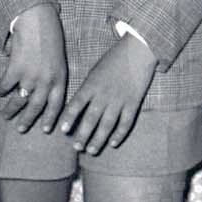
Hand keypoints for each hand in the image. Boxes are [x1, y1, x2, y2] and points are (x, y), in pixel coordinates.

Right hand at [0, 4, 67, 133]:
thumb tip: (38, 91)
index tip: (45, 129)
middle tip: (20, 129)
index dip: (50, 118)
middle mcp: (46, 80)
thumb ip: (50, 76)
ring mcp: (30, 76)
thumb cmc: (48, 36)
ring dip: (12, 110)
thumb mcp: (57, 59)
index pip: (57, 104)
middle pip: (36, 107)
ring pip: (19, 100)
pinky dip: (1, 90)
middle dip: (27, 120)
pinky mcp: (15, 70)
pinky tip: (0, 91)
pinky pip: (5, 86)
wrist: (37, 20)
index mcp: (59, 77)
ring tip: (6, 115)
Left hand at [62, 31, 156, 155]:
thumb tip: (76, 108)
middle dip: (83, 135)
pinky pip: (125, 123)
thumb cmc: (113, 60)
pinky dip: (119, 134)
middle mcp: (104, 94)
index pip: (76, 104)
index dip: (69, 118)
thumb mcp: (95, 71)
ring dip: (98, 139)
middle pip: (91, 119)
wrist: (138, 50)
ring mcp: (119, 100)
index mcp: (91, 85)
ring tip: (91, 150)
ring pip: (107, 125)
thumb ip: (87, 89)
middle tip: (77, 147)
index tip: (64, 130)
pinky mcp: (133, 103)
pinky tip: (113, 143)